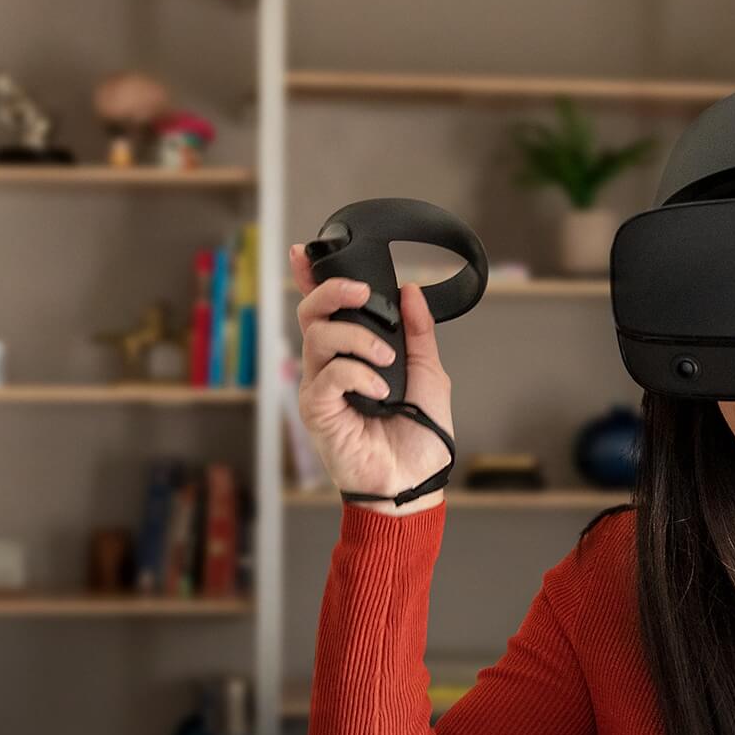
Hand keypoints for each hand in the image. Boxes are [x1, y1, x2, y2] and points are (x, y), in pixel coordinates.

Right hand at [289, 243, 454, 516]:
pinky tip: (378, 389)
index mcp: (352, 354)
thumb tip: (411, 290)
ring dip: (357, 338)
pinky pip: (328, 375)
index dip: (311, 278)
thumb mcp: (429, 373)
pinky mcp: (317, 411)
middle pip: (310, 312)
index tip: (305, 252)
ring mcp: (320, 388)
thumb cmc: (417, 437)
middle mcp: (329, 367)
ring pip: (318, 337)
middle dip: (333, 291)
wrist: (413, 482)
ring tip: (386, 359)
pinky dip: (357, 373)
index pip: (324, 309)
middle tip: (364, 294)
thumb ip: (419, 332)